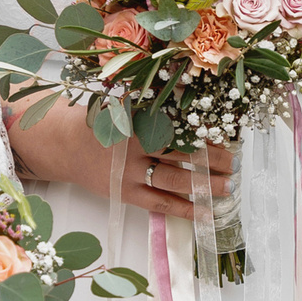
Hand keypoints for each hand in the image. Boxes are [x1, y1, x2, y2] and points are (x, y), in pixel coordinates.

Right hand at [8, 93, 234, 219]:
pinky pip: (159, 204)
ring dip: (204, 184)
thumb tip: (194, 88)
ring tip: (228, 187)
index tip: (228, 134)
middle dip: (212, 159)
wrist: (66, 145)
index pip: (180, 125)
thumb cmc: (104, 121)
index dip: (206, 132)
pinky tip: (205, 212)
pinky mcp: (126, 193)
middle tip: (235, 162)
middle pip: (182, 152)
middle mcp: (136, 145)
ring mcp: (130, 172)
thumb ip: (157, 99)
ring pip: (174, 179)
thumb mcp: (127, 103)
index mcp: (138, 119)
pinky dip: (183, 209)